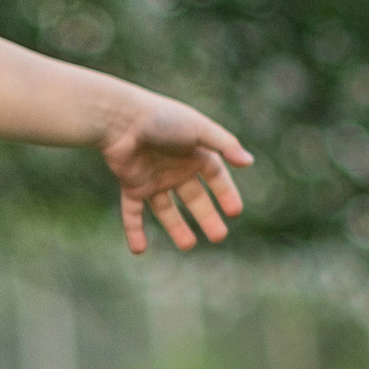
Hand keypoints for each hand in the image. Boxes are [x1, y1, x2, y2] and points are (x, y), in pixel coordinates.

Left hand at [101, 94, 251, 254]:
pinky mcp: (131, 186)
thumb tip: (248, 161)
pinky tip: (139, 250)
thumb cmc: (161, 119)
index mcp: (193, 152)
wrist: (119, 118)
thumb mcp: (198, 129)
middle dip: (206, 216)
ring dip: (176, 228)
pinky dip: (134, 231)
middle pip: (194, 197)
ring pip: (166, 209)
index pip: (215, 177)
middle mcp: (174, 167)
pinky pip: (133, 213)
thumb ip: (224, 144)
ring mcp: (152, 178)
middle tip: (219, 237)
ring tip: (188, 246)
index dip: (226, 193)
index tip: (235, 212)